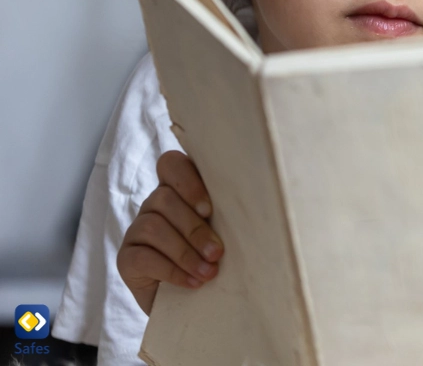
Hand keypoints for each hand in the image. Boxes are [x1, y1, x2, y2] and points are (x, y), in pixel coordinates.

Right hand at [116, 150, 222, 314]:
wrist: (195, 302)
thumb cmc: (216, 258)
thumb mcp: (225, 233)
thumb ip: (228, 216)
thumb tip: (253, 212)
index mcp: (179, 190)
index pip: (171, 164)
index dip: (187, 181)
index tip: (209, 209)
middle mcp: (154, 205)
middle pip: (164, 199)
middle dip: (194, 228)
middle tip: (217, 253)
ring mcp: (136, 230)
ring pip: (152, 226)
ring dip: (185, 252)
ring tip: (208, 272)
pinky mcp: (126, 258)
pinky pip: (142, 257)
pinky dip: (171, 270)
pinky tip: (192, 282)